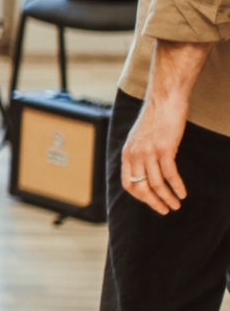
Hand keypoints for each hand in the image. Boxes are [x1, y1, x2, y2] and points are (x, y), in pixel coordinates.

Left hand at [122, 40, 210, 214]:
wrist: (164, 99)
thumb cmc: (155, 118)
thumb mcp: (139, 138)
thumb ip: (139, 154)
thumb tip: (145, 171)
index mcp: (127, 153)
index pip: (128, 183)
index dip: (139, 197)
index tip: (151, 202)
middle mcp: (134, 155)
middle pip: (141, 187)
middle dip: (153, 202)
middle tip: (165, 210)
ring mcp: (149, 152)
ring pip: (156, 183)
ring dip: (167, 197)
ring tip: (176, 205)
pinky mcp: (164, 148)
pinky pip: (170, 174)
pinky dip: (177, 186)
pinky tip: (183, 193)